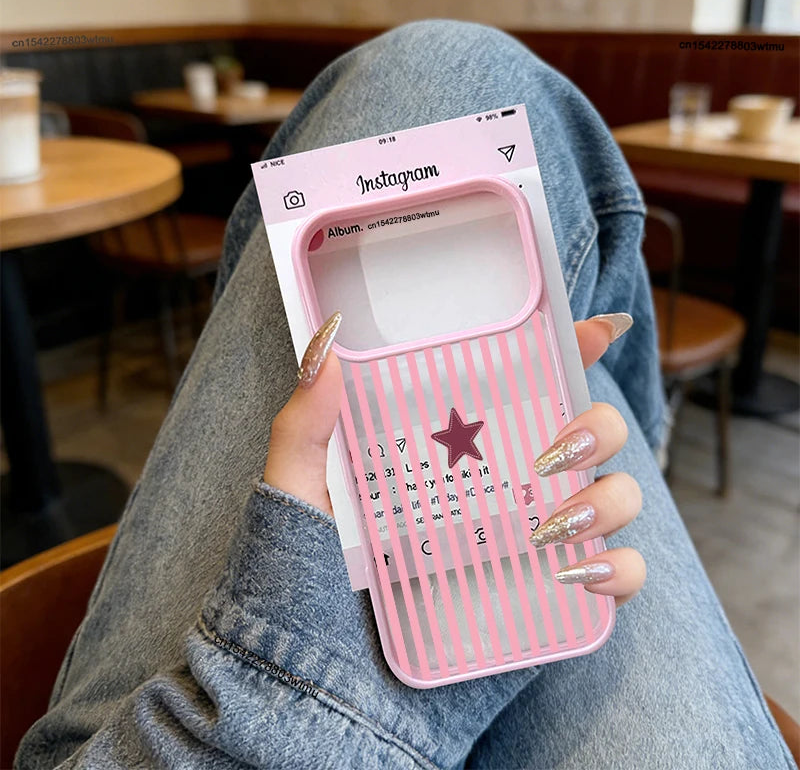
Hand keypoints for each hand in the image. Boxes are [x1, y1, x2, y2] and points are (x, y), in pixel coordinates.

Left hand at [264, 312, 643, 605]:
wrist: (328, 684)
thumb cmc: (309, 582)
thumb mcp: (299, 495)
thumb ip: (305, 426)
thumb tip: (326, 348)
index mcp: (461, 447)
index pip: (530, 384)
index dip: (572, 349)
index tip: (597, 329)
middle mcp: (507, 485)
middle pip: (593, 432)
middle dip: (598, 426)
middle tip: (549, 451)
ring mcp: (536, 539)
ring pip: (618, 496)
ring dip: (608, 499)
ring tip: (547, 525)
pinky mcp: (554, 596)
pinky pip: (622, 574)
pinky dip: (622, 568)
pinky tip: (577, 571)